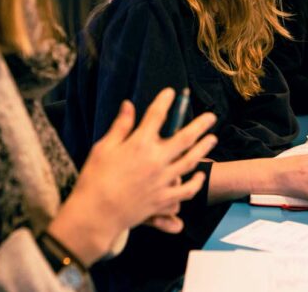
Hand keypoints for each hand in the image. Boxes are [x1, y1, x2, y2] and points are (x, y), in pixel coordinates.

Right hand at [47, 88, 216, 265]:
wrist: (96, 214)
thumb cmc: (95, 179)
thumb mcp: (103, 148)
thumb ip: (120, 126)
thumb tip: (128, 104)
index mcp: (139, 144)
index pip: (156, 116)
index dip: (165, 101)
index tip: (171, 92)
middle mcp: (156, 160)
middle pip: (185, 137)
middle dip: (200, 124)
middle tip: (211, 117)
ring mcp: (163, 181)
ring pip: (191, 161)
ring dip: (204, 148)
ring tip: (212, 139)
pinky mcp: (164, 199)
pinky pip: (187, 190)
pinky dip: (196, 183)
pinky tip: (200, 176)